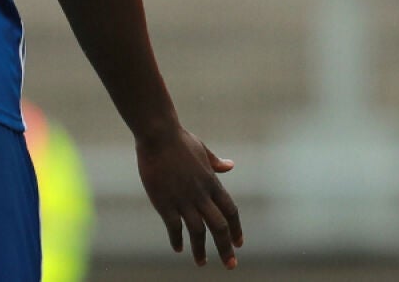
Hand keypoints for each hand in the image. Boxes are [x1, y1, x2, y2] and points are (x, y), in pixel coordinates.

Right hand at [135, 127, 241, 267]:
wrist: (159, 135)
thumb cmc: (179, 140)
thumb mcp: (203, 150)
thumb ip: (215, 162)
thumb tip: (230, 165)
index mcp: (212, 182)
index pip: (231, 210)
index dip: (236, 229)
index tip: (239, 243)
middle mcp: (201, 194)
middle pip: (219, 226)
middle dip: (226, 247)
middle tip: (231, 264)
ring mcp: (183, 199)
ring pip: (198, 231)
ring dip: (201, 249)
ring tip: (202, 263)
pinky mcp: (165, 201)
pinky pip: (174, 226)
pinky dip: (177, 239)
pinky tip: (179, 249)